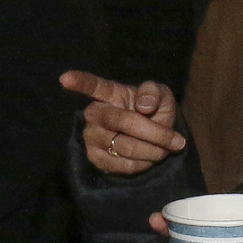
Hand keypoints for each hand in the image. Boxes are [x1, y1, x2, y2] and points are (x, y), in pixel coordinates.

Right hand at [61, 70, 183, 176]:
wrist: (149, 137)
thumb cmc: (152, 111)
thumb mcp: (162, 96)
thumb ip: (155, 94)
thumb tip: (143, 106)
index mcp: (110, 93)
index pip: (93, 85)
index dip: (79, 81)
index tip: (65, 78)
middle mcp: (94, 114)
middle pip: (123, 122)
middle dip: (155, 133)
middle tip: (177, 141)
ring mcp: (91, 136)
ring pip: (125, 146)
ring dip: (152, 151)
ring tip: (164, 150)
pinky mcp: (94, 157)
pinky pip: (120, 164)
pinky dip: (141, 164)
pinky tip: (148, 159)